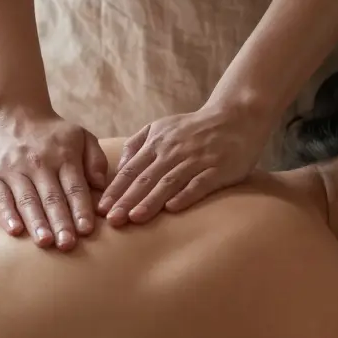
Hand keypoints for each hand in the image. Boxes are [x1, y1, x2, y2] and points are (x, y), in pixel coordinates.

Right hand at [0, 106, 109, 250]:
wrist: (11, 113)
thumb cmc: (52, 134)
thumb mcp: (81, 136)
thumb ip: (95, 160)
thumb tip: (101, 186)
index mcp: (63, 155)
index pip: (74, 187)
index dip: (80, 209)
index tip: (86, 230)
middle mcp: (39, 163)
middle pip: (51, 197)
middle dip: (61, 222)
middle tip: (67, 244)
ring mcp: (14, 169)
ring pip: (27, 200)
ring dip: (37, 222)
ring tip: (45, 242)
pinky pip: (0, 198)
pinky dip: (6, 215)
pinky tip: (15, 231)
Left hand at [97, 103, 269, 225]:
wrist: (236, 116)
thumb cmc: (194, 127)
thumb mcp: (161, 126)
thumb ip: (137, 144)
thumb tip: (119, 167)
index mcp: (157, 143)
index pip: (131, 170)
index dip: (115, 190)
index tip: (101, 209)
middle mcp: (173, 151)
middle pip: (145, 178)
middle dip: (127, 200)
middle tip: (112, 220)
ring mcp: (196, 160)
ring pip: (169, 182)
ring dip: (151, 201)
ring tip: (135, 218)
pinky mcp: (217, 168)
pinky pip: (199, 183)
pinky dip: (185, 195)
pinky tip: (173, 209)